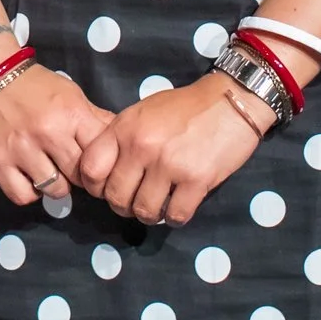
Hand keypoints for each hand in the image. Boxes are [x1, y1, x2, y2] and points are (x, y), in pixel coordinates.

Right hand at [0, 66, 115, 205]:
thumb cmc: (35, 85)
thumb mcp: (72, 94)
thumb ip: (97, 119)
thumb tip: (123, 142)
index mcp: (71, 114)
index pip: (102, 156)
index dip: (104, 165)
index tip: (99, 166)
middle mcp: (48, 132)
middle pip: (80, 177)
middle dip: (81, 176)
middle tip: (74, 169)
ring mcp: (21, 149)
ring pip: (56, 190)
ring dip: (56, 185)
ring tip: (51, 170)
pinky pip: (23, 196)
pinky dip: (29, 192)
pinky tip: (30, 177)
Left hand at [75, 76, 267, 225]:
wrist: (230, 101)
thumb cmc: (185, 107)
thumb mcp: (142, 112)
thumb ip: (122, 137)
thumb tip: (105, 170)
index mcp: (124, 128)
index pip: (90, 169)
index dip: (94, 186)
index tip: (106, 189)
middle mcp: (142, 147)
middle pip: (115, 196)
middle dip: (122, 206)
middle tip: (134, 203)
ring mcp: (169, 164)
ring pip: (143, 210)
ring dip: (149, 215)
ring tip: (157, 207)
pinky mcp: (197, 180)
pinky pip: (176, 215)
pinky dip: (175, 217)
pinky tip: (178, 207)